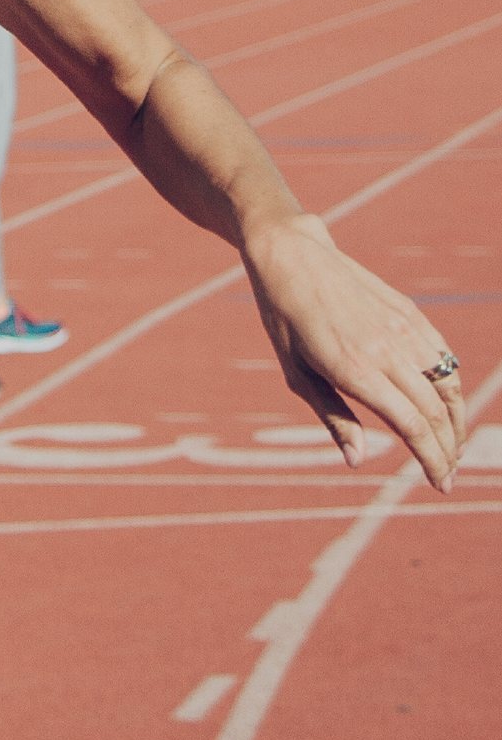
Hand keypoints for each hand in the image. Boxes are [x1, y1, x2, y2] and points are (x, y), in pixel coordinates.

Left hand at [243, 212, 465, 491]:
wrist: (292, 254)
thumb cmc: (284, 317)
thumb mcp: (295, 372)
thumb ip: (332, 417)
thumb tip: (358, 461)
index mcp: (356, 370)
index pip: (413, 427)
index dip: (432, 460)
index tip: (440, 485)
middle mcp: (387, 350)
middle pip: (436, 414)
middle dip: (448, 452)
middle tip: (447, 477)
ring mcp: (402, 328)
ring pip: (448, 386)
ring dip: (457, 423)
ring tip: (452, 448)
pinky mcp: (409, 312)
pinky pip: (443, 356)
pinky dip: (453, 387)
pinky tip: (447, 405)